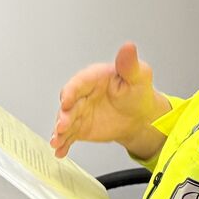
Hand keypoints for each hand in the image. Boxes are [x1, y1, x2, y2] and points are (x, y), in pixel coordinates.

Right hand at [52, 42, 167, 159]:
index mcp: (94, 78)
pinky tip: (60, 151)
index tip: (66, 100)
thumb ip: (129, 64)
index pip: (78, 83)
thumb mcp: (138, 76)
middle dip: (63, 116)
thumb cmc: (138, 92)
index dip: (71, 91)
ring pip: (65, 121)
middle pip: (68, 104)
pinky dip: (63, 144)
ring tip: (57, 141)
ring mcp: (79, 112)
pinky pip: (69, 136)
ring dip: (59, 132)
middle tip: (62, 126)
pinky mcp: (79, 128)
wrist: (141, 117)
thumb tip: (128, 47)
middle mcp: (83, 95)